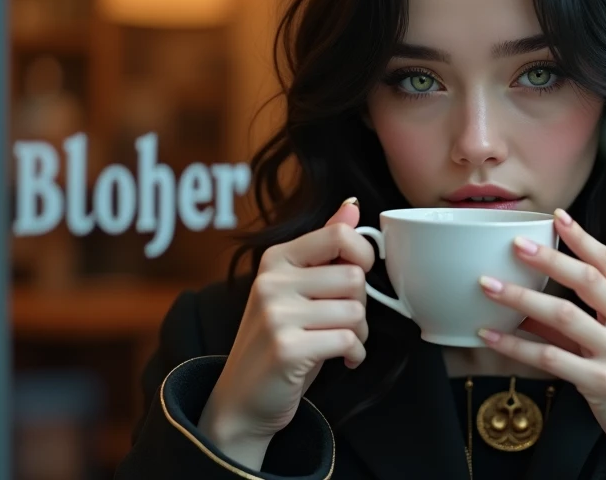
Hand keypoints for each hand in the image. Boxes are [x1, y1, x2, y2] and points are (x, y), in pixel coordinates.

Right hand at [198, 198, 373, 469]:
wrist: (242, 401)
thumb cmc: (279, 342)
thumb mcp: (297, 289)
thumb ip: (324, 247)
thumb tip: (351, 204)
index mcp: (276, 259)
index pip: (339, 235)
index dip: (364, 256)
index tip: (359, 276)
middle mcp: (272, 281)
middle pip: (354, 277)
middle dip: (360, 305)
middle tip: (344, 323)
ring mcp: (276, 314)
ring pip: (355, 310)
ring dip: (358, 333)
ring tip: (340, 343)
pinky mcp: (286, 347)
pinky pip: (347, 340)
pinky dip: (354, 354)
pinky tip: (342, 361)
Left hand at [476, 209, 605, 474]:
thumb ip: (583, 315)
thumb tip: (531, 295)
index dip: (581, 237)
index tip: (555, 216)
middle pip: (586, 281)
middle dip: (548, 259)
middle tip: (514, 244)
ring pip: (563, 316)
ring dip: (521, 298)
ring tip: (488, 286)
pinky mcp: (601, 384)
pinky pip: (550, 358)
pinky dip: (516, 345)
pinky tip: (490, 336)